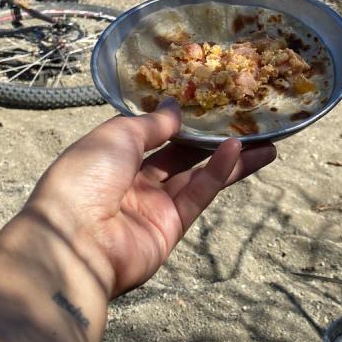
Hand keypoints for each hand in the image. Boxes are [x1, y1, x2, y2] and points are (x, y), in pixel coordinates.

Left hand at [23, 98, 276, 297]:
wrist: (76, 241)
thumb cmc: (85, 177)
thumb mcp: (116, 136)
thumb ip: (151, 123)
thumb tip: (175, 108)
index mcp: (111, 156)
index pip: (150, 134)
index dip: (177, 119)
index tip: (207, 101)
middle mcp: (133, 180)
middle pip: (180, 155)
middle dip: (211, 138)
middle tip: (246, 122)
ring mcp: (154, 206)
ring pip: (198, 175)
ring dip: (230, 157)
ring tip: (266, 141)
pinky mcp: (171, 227)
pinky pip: (199, 194)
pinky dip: (218, 172)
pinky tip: (240, 151)